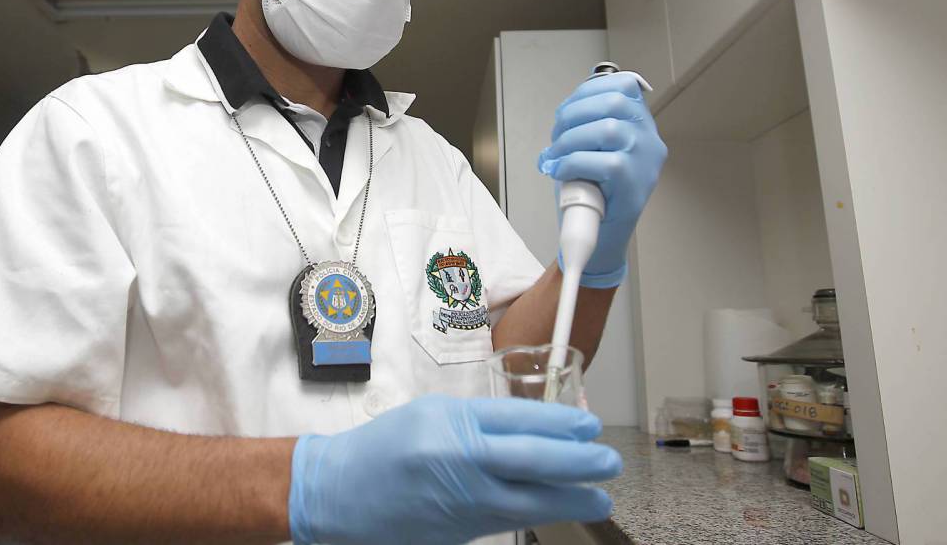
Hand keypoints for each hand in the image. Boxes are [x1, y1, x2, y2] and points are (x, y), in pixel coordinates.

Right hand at [288, 395, 619, 544]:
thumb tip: (536, 430)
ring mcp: (461, 500)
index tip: (589, 426)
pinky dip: (539, 514)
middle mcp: (460, 460)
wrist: (337, 492)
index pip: (520, 420)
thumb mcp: (431, 415)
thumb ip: (480, 420)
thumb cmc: (384, 447)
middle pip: (534, 460)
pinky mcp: (460, 531)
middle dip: (579, 462)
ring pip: (530, 500)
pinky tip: (558, 510)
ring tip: (599, 498)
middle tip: (609, 460)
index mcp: (451, 422)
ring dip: (571, 498)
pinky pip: (509, 520)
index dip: (562, 424)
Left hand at [538, 72, 666, 287]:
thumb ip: (585, 127)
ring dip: (570, 141)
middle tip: (556, 139)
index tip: (566, 110)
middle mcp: (649, 140)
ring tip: (556, 159)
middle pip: (614, 102)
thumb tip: (566, 112)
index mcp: (640, 126)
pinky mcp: (635, 185)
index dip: (588, 90)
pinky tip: (563, 173)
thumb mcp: (590, 151)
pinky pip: (603, 163)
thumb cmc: (591, 194)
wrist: (597, 242)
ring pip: (608, 130)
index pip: (624, 86)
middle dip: (573, 115)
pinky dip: (573, 164)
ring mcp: (646, 163)